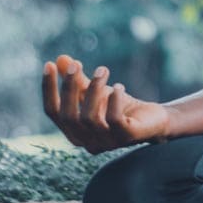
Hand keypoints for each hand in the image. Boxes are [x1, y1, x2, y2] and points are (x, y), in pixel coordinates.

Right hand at [42, 54, 170, 153]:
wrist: (153, 120)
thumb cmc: (120, 108)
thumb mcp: (96, 92)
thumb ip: (78, 80)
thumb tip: (60, 59)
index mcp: (74, 132)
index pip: (53, 112)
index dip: (49, 89)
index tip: (49, 64)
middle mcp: (87, 142)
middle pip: (68, 116)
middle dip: (69, 88)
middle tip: (76, 65)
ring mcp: (107, 143)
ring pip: (89, 117)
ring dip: (94, 89)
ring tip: (102, 70)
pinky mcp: (126, 137)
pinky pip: (114, 120)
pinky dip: (114, 101)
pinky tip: (118, 86)